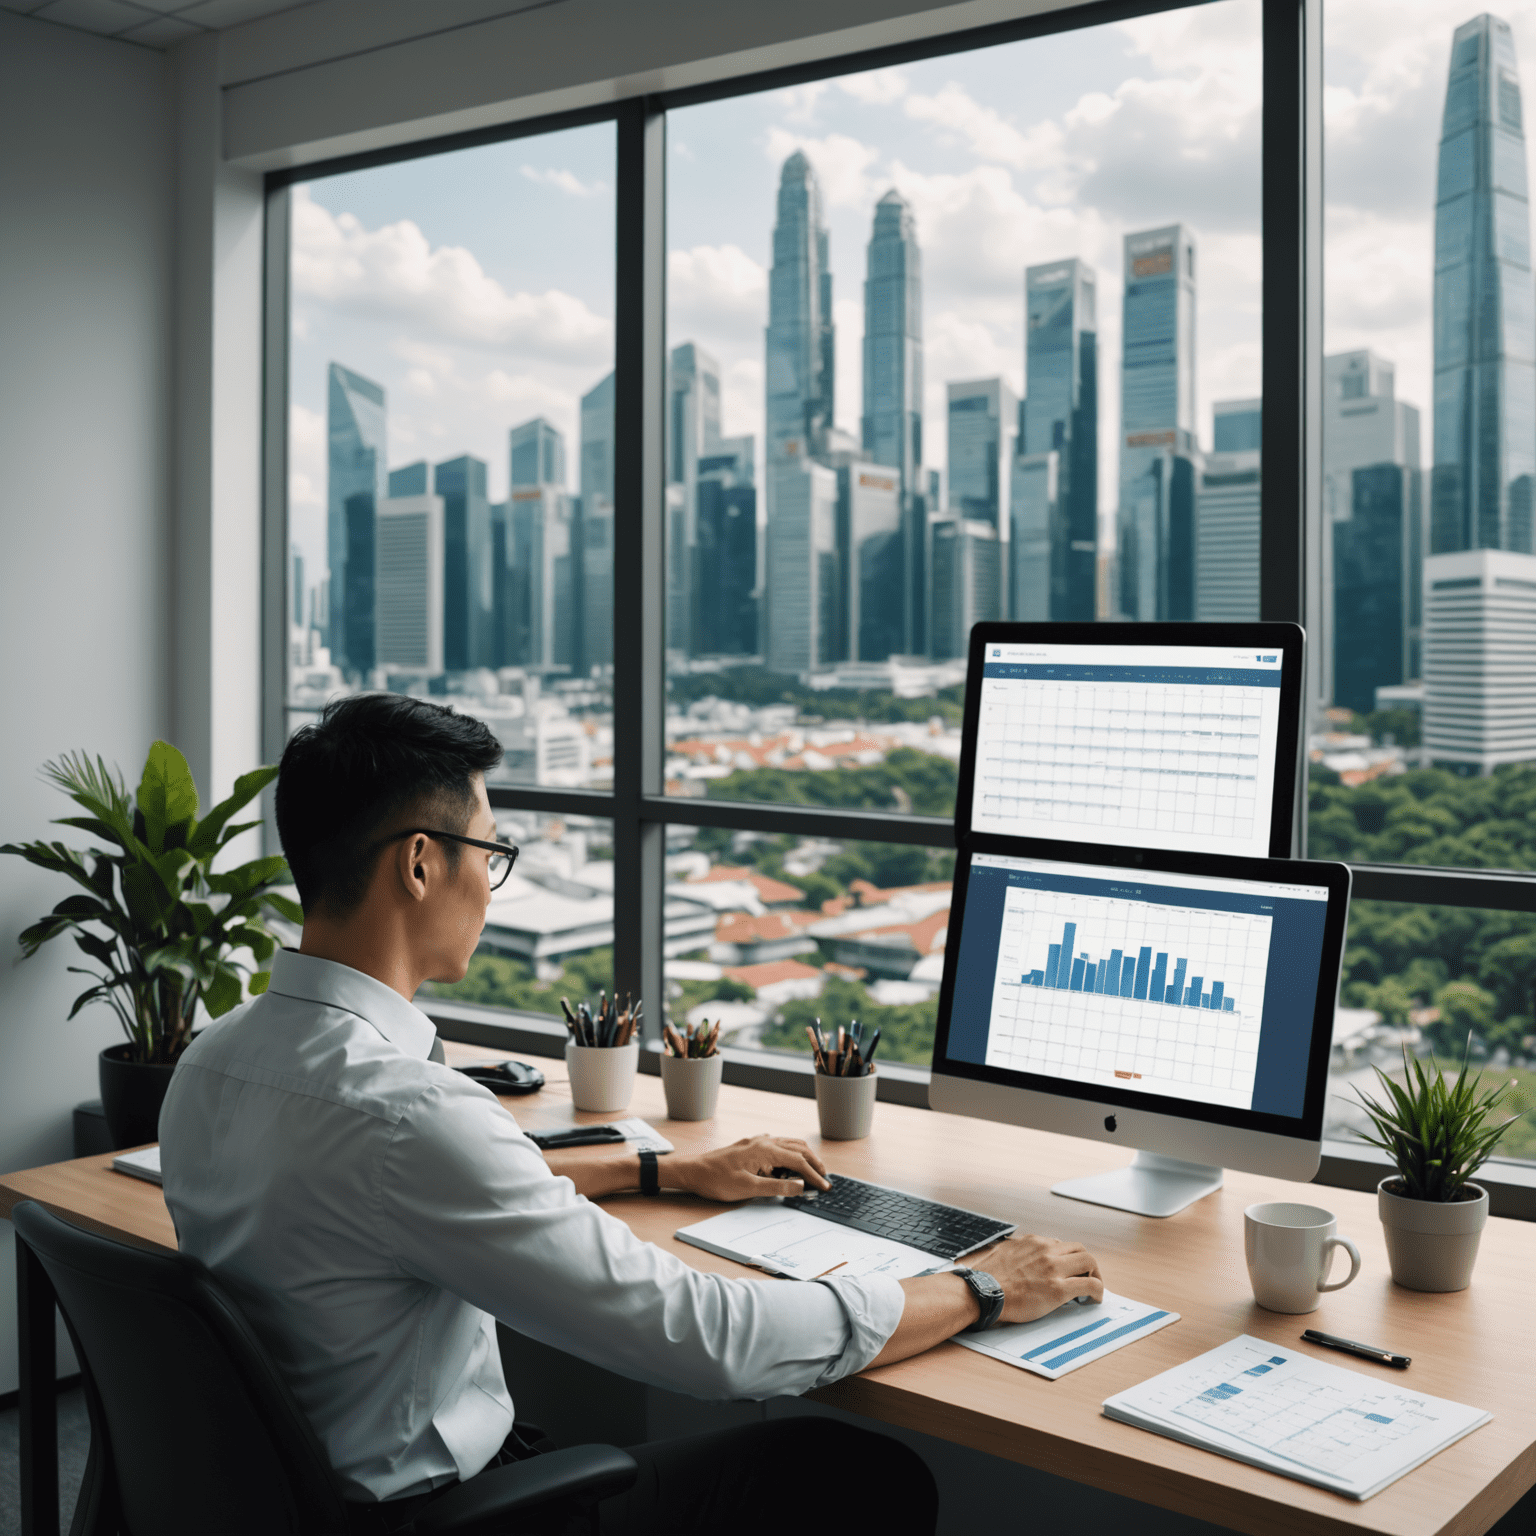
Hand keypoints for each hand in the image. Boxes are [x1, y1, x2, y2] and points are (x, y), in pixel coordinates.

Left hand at [665, 1135, 831, 1201]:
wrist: (693, 1171)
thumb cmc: (717, 1180)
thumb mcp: (748, 1188)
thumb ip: (777, 1187)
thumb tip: (801, 1186)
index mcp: (765, 1150)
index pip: (798, 1161)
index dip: (814, 1174)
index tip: (825, 1186)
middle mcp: (763, 1142)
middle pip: (797, 1148)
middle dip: (814, 1162)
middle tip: (824, 1177)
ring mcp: (756, 1142)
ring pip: (788, 1144)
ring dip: (803, 1157)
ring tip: (812, 1171)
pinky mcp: (751, 1147)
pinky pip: (777, 1146)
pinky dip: (789, 1154)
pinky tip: (787, 1164)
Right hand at [969, 1233, 1103, 1324]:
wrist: (983, 1292)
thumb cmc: (989, 1277)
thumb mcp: (1005, 1251)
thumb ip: (1019, 1249)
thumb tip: (1023, 1254)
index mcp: (1033, 1241)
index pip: (1061, 1244)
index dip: (1068, 1258)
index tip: (1068, 1270)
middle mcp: (1046, 1250)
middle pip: (1080, 1249)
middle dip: (1086, 1264)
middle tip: (1085, 1277)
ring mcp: (1054, 1268)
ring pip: (1089, 1262)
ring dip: (1095, 1274)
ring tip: (1092, 1288)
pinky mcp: (1059, 1289)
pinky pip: (1090, 1285)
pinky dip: (1098, 1291)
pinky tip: (1094, 1299)